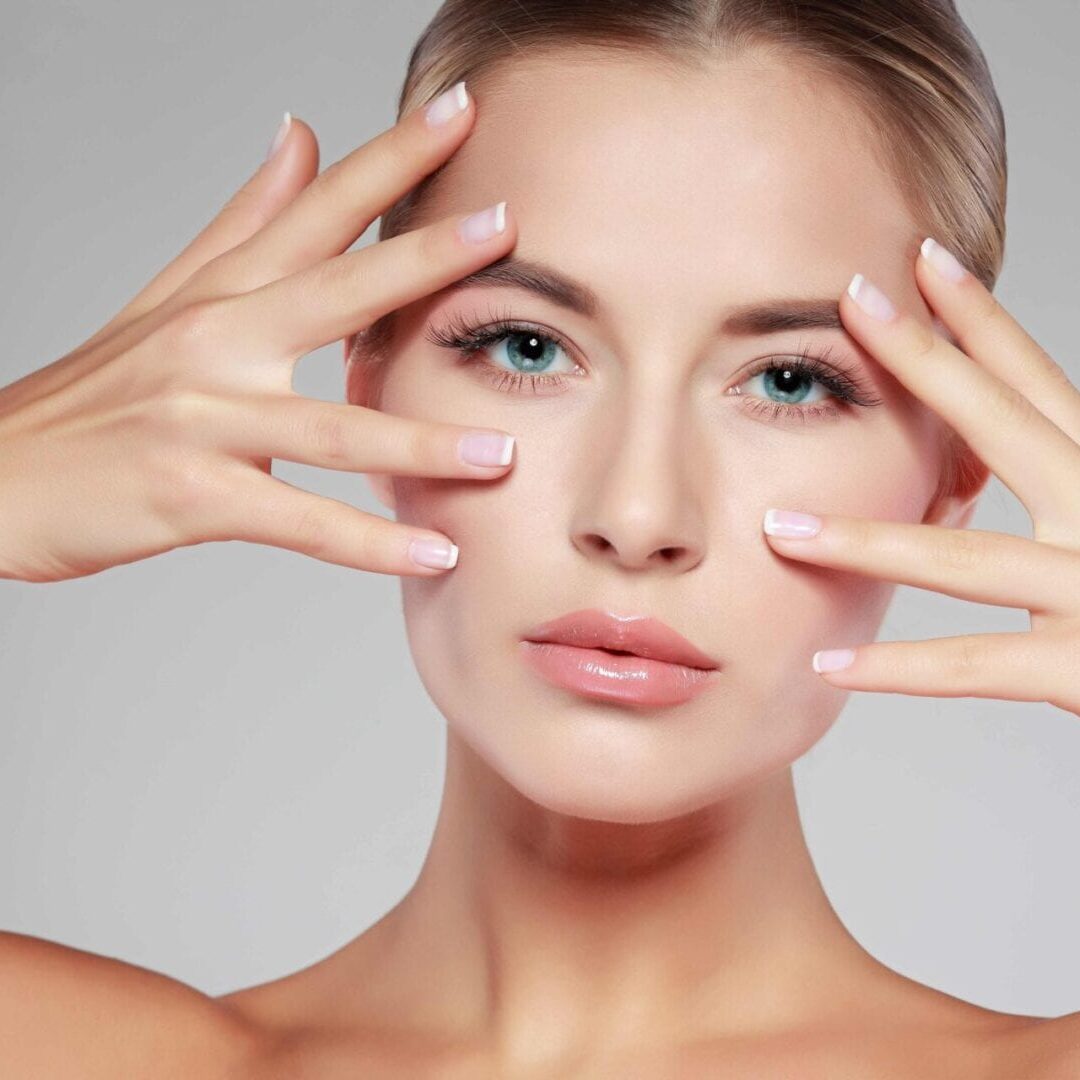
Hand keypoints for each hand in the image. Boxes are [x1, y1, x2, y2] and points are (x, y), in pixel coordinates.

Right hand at [0, 88, 517, 583]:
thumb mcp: (172, 296)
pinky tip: (434, 553)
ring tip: (503, 455)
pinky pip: (299, 521)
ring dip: (422, 441)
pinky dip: (369, 544)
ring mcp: (202, 417)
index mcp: (222, 292)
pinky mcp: (192, 493)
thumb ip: (246, 221)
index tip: (459, 111)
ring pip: (332, 427)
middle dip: (422, 257)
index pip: (317, 210)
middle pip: (333, 289)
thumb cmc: (98, 393)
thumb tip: (302, 137)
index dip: (389, 158)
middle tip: (504, 226)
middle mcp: (215, 341)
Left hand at [760, 238, 1079, 717]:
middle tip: (853, 303)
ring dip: (864, 543)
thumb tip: (1029, 441)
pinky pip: (978, 665)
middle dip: (926, 363)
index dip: (981, 321)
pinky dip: (898, 670)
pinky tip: (826, 664)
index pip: (1038, 384)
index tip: (922, 262)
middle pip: (1006, 426)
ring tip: (778, 531)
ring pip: (965, 560)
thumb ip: (1068, 478)